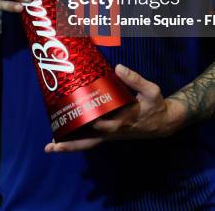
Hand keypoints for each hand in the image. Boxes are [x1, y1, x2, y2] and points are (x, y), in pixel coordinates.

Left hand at [45, 64, 184, 152]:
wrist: (163, 123)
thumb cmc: (155, 105)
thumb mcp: (151, 90)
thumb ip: (135, 79)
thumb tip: (118, 67)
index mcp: (123, 121)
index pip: (101, 124)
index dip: (86, 121)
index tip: (72, 116)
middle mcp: (113, 131)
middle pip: (88, 140)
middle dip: (70, 142)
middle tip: (51, 143)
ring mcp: (111, 135)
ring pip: (88, 144)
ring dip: (70, 146)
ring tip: (51, 146)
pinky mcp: (110, 135)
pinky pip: (92, 141)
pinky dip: (78, 141)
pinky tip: (65, 136)